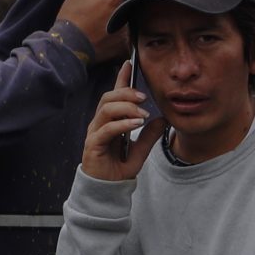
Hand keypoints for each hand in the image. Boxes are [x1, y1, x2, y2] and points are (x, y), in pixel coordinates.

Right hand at [57, 0, 130, 62]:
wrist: (68, 47)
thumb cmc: (71, 18)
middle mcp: (125, 11)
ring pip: (135, 13)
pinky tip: (114, 29)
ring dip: (130, 10)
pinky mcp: (127, 42)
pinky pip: (132, 31)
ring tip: (114, 15)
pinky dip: (127, 28)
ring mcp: (128, 28)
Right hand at [81, 65, 163, 181]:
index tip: (129, 63)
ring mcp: (94, 134)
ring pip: (106, 109)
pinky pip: (106, 129)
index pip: (114, 96)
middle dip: (127, 93)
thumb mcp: (140, 150)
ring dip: (126, 108)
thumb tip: (162, 119)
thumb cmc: (118, 170)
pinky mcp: (93, 146)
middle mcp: (99, 124)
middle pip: (108, 98)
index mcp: (109, 122)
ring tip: (143, 114)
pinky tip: (137, 124)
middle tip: (145, 98)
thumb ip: (150, 135)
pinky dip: (123, 124)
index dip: (121, 79)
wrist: (108, 190)